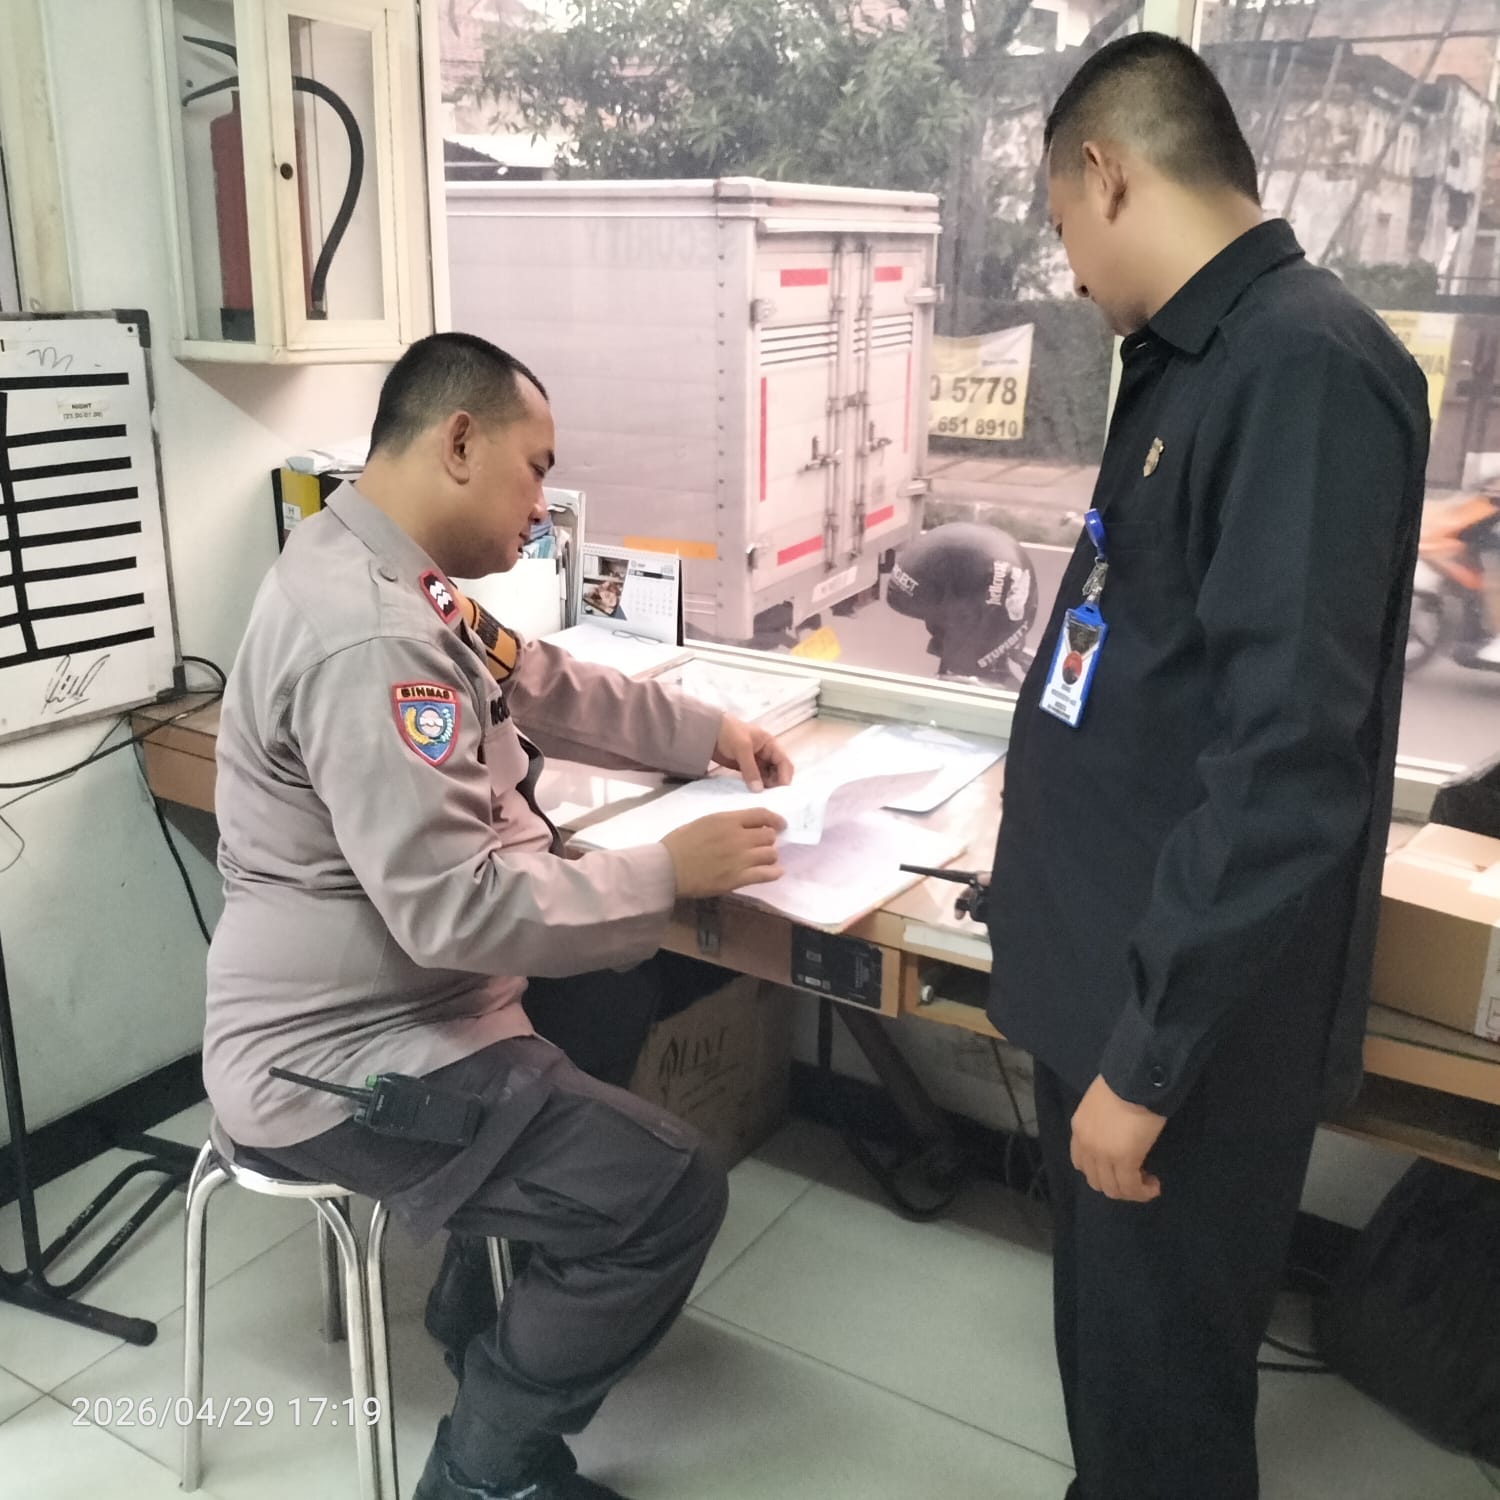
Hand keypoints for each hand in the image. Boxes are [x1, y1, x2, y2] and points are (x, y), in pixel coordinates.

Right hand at [662, 808, 785, 897]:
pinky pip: (767, 874)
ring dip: (770, 856)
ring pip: (771, 854)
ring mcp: (740, 859)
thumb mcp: (703, 822)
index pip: (761, 815)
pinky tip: (775, 872)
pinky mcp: (738, 878)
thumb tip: (745, 826)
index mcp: (727, 820)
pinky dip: (774, 872)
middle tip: (763, 845)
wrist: (667, 869)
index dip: (775, 819)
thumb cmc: (679, 843)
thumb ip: (726, 822)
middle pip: (769, 835)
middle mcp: (738, 837)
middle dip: (768, 840)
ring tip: (765, 859)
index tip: (780, 824)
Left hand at [711, 716, 793, 792]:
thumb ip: (750, 769)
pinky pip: (756, 779)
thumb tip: (758, 790)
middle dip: (776, 783)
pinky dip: (756, 786)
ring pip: (768, 777)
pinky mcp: (746, 768)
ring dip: (766, 786)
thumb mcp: (742, 748)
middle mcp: (766, 753)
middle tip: (769, 796)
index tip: (781, 791)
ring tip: (760, 796)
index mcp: (770, 744)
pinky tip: (753, 793)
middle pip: (778, 772)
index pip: (784, 762)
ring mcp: (756, 761)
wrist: (708, 730)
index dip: (785, 776)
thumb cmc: (728, 733)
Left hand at [1069, 1075, 1165, 1202]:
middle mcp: (1086, 1144)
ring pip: (1112, 1189)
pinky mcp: (1124, 1160)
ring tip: (1146, 1182)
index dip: (1100, 1171)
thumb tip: (1116, 1130)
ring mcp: (1102, 1154)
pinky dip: (1143, 1192)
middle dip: (1115, 1184)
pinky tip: (1153, 1185)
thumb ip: (1102, 1121)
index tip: (1119, 1167)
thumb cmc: (1124, 1084)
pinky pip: (1131, 1188)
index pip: (1080, 1162)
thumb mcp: (1102, 1103)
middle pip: (1095, 1180)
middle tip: (1136, 1176)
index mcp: (1079, 1128)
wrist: (1136, 1079)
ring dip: (1130, 1191)